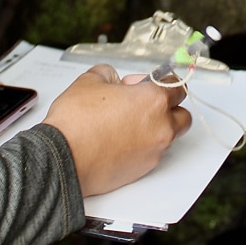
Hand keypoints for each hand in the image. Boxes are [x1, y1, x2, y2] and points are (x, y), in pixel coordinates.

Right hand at [44, 63, 190, 197]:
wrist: (62, 159)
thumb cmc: (76, 123)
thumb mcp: (89, 80)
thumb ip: (108, 74)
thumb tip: (112, 78)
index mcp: (154, 100)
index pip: (177, 86)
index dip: (159, 80)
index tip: (148, 82)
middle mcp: (161, 127)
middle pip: (182, 115)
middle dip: (167, 108)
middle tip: (143, 103)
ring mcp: (154, 151)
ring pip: (168, 136)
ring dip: (156, 128)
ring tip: (128, 123)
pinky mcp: (143, 170)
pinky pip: (152, 154)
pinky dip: (142, 146)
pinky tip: (119, 140)